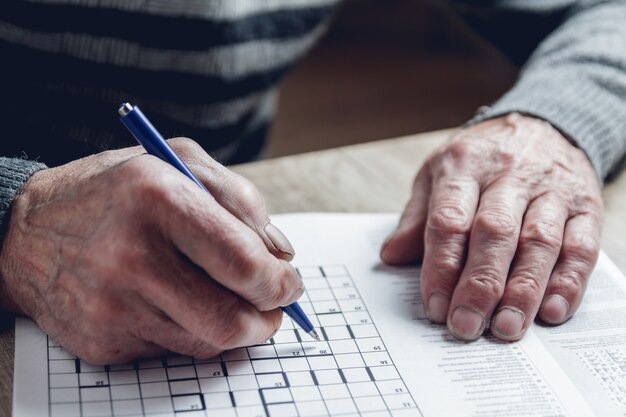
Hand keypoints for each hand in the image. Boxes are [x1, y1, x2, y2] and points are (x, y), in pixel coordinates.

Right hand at [0, 138, 301, 363]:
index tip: (289, 282)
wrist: (25, 233)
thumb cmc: (114, 191)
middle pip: (229, 318)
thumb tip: (281, 253)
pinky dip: (196, 332)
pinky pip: (175, 351)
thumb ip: (239, 198)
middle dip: (269, 318)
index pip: (241, 261)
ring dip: (237, 327)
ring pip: (208, 342)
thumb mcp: (177, 160)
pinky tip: (184, 305)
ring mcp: (113, 306)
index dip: (279, 282)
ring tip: (233, 301)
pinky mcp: (103, 342)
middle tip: (276, 306)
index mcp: (156, 198)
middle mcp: (131, 256)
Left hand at [381, 114, 602, 340]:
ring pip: (539, 241)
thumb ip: (417, 217)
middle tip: (466, 325)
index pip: (450, 219)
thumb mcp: (437, 172)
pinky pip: (581, 245)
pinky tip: (551, 310)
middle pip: (495, 232)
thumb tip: (391, 257)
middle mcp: (509, 174)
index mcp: (464, 165)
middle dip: (479, 285)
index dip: (441, 266)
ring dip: (523, 289)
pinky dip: (568, 280)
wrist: (541, 123)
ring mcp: (551, 189)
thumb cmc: (480, 158)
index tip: (434, 306)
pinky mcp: (586, 205)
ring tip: (506, 327)